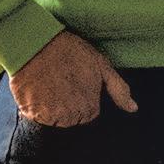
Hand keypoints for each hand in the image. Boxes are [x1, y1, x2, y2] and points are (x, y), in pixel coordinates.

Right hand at [7, 30, 137, 125]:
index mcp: (88, 107)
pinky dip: (36, 107)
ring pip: (54, 120)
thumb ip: (118, 90)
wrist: (37, 44)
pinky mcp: (29, 112)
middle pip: (72, 119)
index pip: (89, 113)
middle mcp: (69, 116)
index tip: (78, 82)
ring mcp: (48, 115)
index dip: (84, 97)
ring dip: (52, 107)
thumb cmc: (73, 52)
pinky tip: (39, 89)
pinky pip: (36, 117)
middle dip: (69, 104)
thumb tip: (134, 109)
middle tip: (63, 82)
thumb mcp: (102, 66)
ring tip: (51, 84)